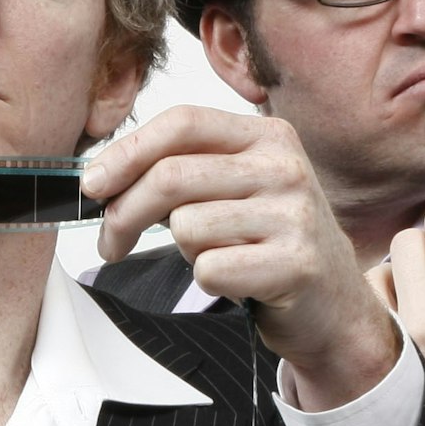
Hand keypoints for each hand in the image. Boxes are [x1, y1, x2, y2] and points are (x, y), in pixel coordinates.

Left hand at [78, 106, 397, 409]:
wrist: (332, 302)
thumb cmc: (268, 241)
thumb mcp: (234, 188)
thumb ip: (182, 169)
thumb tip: (101, 178)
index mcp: (266, 135)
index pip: (181, 123)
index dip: (126, 152)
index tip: (92, 184)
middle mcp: (284, 166)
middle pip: (171, 177)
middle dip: (124, 214)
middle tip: (112, 241)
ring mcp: (295, 214)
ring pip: (186, 226)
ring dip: (182, 251)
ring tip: (212, 257)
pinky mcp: (296, 263)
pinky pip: (209, 269)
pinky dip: (208, 281)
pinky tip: (235, 280)